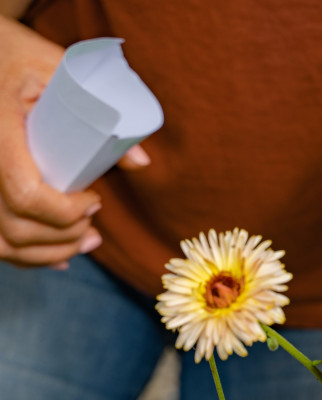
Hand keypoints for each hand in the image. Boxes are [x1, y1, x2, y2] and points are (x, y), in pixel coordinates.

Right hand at [0, 18, 147, 268]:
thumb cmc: (15, 55)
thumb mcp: (56, 68)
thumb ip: (100, 109)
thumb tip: (141, 162)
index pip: (25, 193)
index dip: (65, 211)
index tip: (96, 201)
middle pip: (16, 227)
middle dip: (64, 236)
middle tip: (94, 228)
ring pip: (2, 243)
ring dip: (49, 252)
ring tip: (86, 242)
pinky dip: (25, 256)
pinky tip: (58, 256)